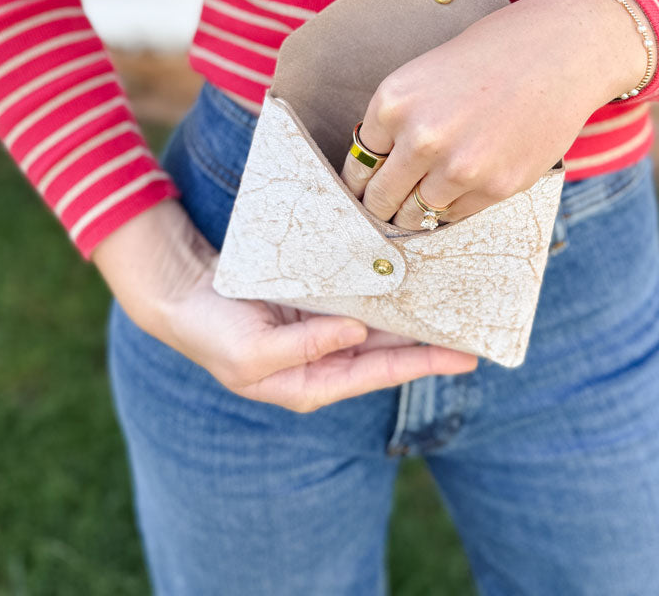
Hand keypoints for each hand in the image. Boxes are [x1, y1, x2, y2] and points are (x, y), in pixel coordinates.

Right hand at [91, 198, 477, 411]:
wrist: (183, 293)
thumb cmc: (212, 333)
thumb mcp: (252, 353)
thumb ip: (305, 349)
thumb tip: (356, 335)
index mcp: (313, 383)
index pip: (378, 374)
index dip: (422, 364)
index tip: (463, 356)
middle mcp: (326, 356)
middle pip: (389, 350)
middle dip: (429, 340)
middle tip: (475, 326)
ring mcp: (323, 326)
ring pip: (380, 322)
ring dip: (413, 313)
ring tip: (454, 302)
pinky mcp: (316, 298)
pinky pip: (360, 294)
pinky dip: (386, 288)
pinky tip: (411, 275)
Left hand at [340, 0, 653, 229]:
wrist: (560, 51)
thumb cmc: (493, 55)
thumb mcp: (426, 76)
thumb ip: (400, 121)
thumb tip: (379, 169)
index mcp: (393, 102)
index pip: (359, 163)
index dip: (362, 179)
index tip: (365, 190)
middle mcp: (420, 138)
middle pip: (380, 197)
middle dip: (381, 205)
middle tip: (384, 209)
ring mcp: (458, 167)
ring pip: (415, 214)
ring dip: (415, 212)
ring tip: (422, 203)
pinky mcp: (494, 187)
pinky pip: (454, 215)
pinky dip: (451, 208)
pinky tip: (460, 187)